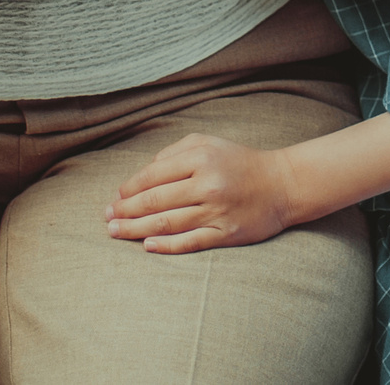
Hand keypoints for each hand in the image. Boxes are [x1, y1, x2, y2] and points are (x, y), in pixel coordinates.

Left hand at [108, 133, 301, 252]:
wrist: (283, 184)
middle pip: (154, 201)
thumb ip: (175, 153)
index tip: (114, 197)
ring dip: (136, 230)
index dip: (129, 188)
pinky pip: (190, 241)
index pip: (153, 175)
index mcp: (200, 158)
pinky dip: (166, 245)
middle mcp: (207, 183)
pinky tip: (147, 246)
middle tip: (106, 218)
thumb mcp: (209, 143)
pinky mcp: (226, 233)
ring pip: (167, 223)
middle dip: (125, 211)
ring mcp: (216, 210)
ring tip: (115, 232)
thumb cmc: (240, 162)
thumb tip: (144, 173)